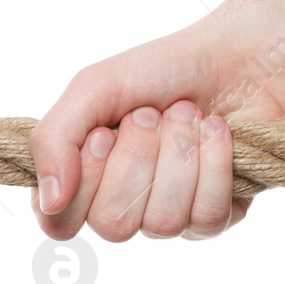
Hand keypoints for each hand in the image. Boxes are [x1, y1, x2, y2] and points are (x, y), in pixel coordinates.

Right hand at [31, 20, 284, 241]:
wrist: (236, 57)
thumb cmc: (159, 71)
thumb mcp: (92, 89)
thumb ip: (53, 139)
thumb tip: (48, 200)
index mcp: (81, 178)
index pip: (59, 223)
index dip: (84, 183)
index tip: (104, 134)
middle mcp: (121, 205)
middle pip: (113, 225)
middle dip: (137, 159)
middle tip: (150, 114)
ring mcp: (168, 216)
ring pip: (162, 223)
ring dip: (177, 155)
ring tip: (187, 114)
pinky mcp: (215, 217)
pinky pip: (206, 218)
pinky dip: (213, 164)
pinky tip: (215, 131)